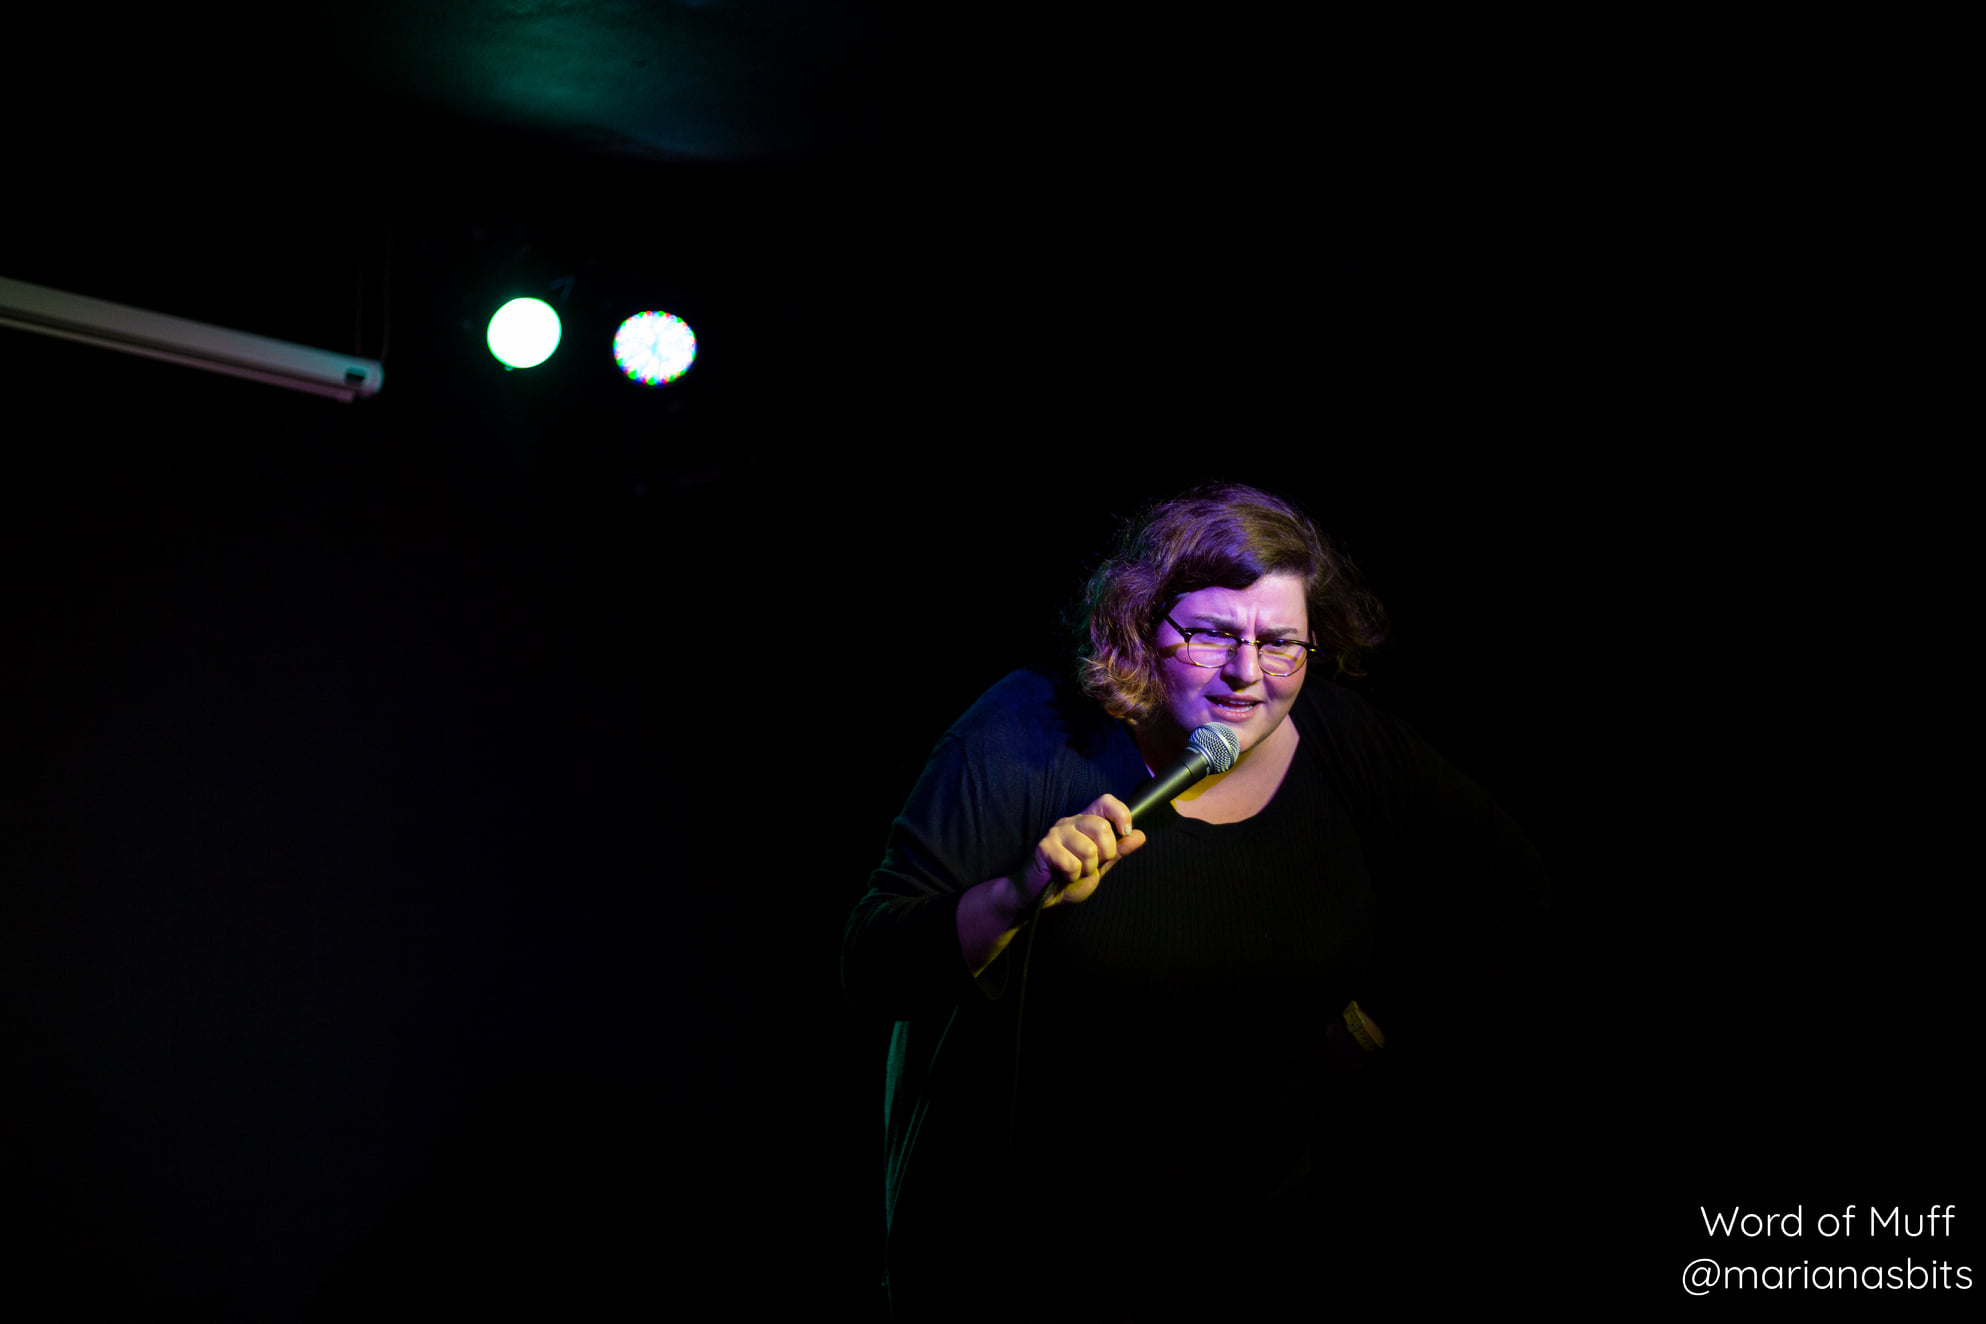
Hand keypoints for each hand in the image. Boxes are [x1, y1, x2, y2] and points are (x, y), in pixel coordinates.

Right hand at [1018, 794, 1146, 913]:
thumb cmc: (1068, 879)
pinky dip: (1072, 876)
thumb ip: (1118, 851)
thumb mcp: (1100, 865)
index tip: (1125, 833)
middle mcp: (1071, 822)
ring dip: (1087, 869)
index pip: (1106, 802)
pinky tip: (1063, 876)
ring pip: (1088, 849)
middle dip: (1105, 854)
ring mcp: (1056, 833)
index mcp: (1085, 822)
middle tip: (1092, 865)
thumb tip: (1139, 835)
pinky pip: (1071, 863)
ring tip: (1076, 872)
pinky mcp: (1045, 848)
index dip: (1121, 813)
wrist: (1042, 897)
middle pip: (1102, 827)